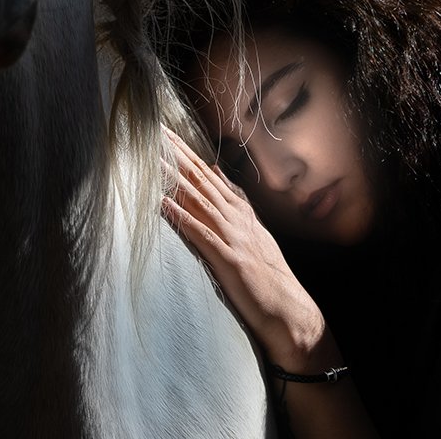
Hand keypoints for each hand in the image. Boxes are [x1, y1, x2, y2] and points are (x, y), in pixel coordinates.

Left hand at [161, 126, 332, 370]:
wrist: (288, 309)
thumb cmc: (268, 272)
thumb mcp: (253, 227)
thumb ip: (234, 198)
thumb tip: (215, 168)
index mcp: (238, 209)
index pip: (206, 172)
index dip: (184, 151)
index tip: (163, 132)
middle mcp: (235, 216)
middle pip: (199, 178)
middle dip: (175, 154)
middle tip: (152, 132)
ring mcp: (232, 236)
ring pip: (198, 199)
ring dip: (173, 179)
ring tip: (151, 160)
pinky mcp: (229, 259)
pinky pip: (200, 233)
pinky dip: (181, 217)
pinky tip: (163, 204)